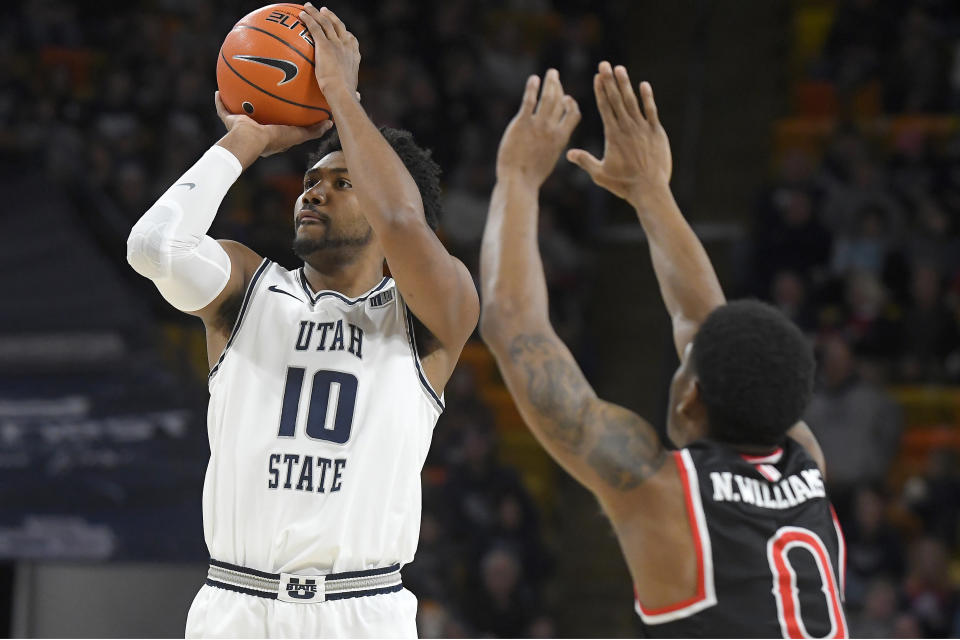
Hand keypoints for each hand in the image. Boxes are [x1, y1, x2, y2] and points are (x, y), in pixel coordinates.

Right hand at [215, 91, 330, 157]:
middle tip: (262, 91)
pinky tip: (218, 90)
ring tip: (238, 84)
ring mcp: (241, 127)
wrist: (250, 141)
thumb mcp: (297, 134)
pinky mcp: (229, 121)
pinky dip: (220, 101)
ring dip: (238, 100)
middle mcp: (256, 132)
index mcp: (271, 136)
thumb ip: (312, 130)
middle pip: (258, 116)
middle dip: (260, 106)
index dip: (281, 115)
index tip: (285, 105)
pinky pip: (222, 109)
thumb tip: (330, 123)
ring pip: (239, 111)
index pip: (278, 124)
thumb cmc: (274, 138)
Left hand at [299, 4, 359, 96]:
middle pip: (338, 25)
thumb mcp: (354, 92)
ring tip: (308, 7)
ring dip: (316, 13)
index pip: (351, 40)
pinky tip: (301, 14)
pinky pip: (315, 28)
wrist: (342, 92)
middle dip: (331, 16)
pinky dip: (308, 19)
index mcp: (354, 56)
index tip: (341, 30)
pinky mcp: (325, 45)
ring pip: (326, 22)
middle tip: (323, 11)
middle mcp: (346, 46)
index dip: (346, 34)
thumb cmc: (347, 96)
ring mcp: (336, 44)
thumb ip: (355, 93)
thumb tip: (358, 97)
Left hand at [496, 69, 580, 185]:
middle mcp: (551, 129)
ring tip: (550, 73)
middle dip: (558, 86)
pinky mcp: (522, 124)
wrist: (518, 181)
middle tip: (555, 75)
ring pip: (548, 98)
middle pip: (560, 101)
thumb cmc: (531, 176)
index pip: (573, 115)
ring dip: (550, 83)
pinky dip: (532, 88)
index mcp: (561, 138)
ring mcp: (537, 126)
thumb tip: (552, 144)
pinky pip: (529, 101)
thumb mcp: (549, 160)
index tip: (566, 98)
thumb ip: (552, 146)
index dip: (571, 104)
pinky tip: (533, 79)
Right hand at [567, 62, 671, 209]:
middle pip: (617, 99)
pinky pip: (651, 111)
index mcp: (613, 135)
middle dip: (609, 81)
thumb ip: (584, 161)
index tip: (597, 77)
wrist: (649, 189)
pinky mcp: (656, 133)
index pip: (605, 107)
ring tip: (620, 69)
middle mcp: (627, 127)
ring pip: (632, 101)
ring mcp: (643, 128)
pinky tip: (644, 85)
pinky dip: (648, 98)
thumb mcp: (600, 174)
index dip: (600, 91)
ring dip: (626, 84)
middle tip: (604, 64)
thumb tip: (568, 153)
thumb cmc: (623, 184)